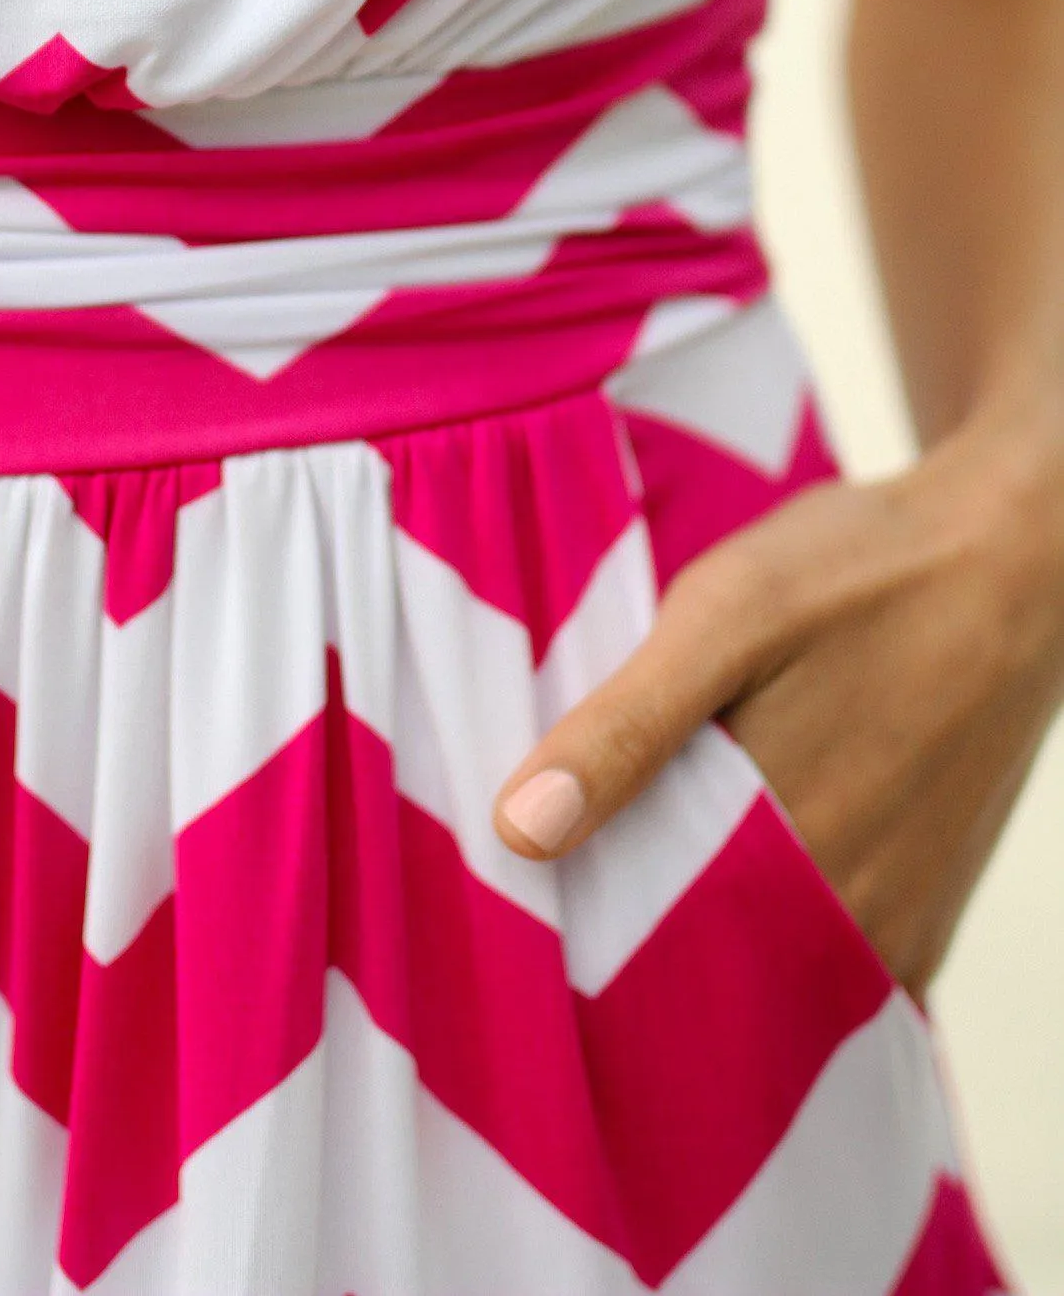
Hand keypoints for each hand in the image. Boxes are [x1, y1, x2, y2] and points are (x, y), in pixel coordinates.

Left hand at [493, 404, 1063, 1000]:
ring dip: (693, 932)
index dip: (566, 932)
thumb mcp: (727, 615)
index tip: (512, 897)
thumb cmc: (864, 572)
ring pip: (762, 968)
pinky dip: (764, 927)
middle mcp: (850, 916)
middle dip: (622, 938)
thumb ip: (626, 726)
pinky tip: (718, 858)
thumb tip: (517, 834)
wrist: (1012, 554)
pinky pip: (824, 957)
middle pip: (701, 971)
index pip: (637, 955)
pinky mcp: (926, 904)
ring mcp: (897, 917)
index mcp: (784, 856)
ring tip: (624, 857)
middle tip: (555, 875)